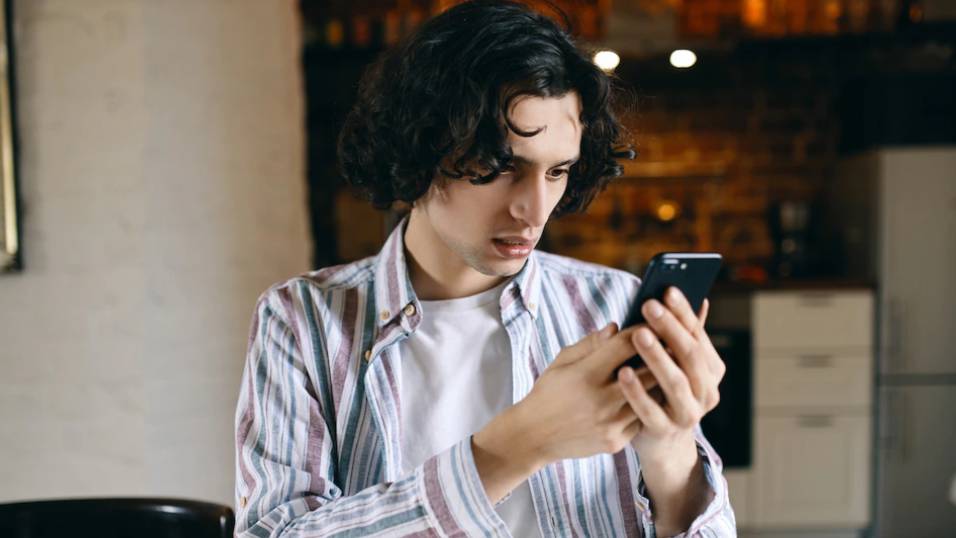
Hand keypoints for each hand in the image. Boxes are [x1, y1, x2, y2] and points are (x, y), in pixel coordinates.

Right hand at [517, 323, 659, 463]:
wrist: (533, 436)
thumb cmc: (548, 392)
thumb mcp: (562, 362)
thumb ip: (591, 344)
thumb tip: (617, 327)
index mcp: (586, 374)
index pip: (625, 345)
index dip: (643, 331)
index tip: (655, 323)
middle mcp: (601, 399)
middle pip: (647, 371)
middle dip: (661, 356)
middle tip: (673, 344)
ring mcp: (610, 423)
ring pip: (650, 398)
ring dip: (660, 382)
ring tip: (669, 369)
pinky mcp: (615, 441)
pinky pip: (641, 419)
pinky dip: (646, 407)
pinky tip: (651, 397)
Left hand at [617, 288, 724, 458]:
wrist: (660, 441)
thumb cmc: (662, 390)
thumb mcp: (675, 363)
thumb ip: (682, 335)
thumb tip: (699, 299)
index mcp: (710, 369)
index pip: (698, 335)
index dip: (683, 312)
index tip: (666, 289)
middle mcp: (706, 391)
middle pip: (689, 355)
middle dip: (669, 328)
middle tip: (648, 305)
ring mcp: (689, 414)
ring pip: (675, 382)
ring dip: (656, 356)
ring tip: (637, 334)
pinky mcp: (665, 431)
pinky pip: (651, 411)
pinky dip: (637, 391)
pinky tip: (623, 372)